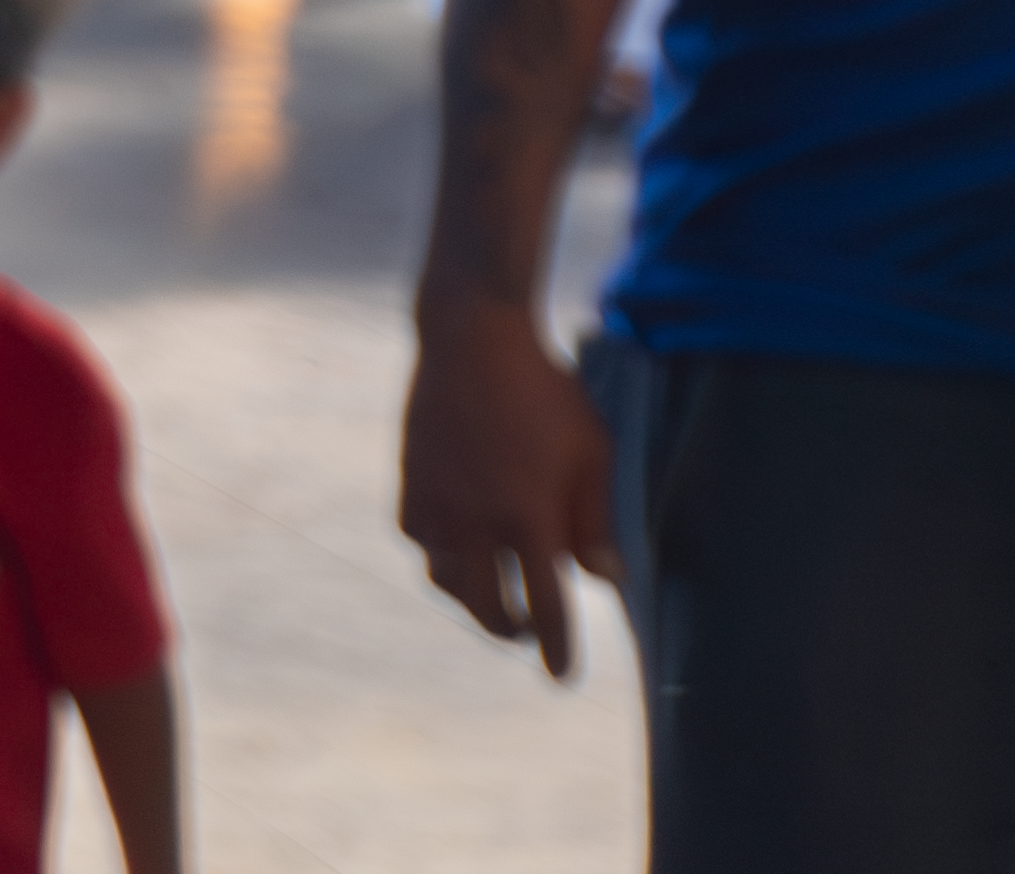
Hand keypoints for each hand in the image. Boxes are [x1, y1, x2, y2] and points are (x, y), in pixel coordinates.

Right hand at [401, 297, 617, 678]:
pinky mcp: (410, 483)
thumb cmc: (544, 392)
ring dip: (471, 597)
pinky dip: (438, 552)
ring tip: (490, 591)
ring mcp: (437, 503)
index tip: (561, 677)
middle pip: (487, 608)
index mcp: (530, 518)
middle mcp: (477, 521)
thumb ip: (596, 520)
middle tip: (528, 633)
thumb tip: (605, 579)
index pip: (548, 607)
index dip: (558, 649)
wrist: (471, 338)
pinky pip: (420, 540)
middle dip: (511, 631)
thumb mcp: (591, 452)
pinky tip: (455, 543)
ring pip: (445, 581)